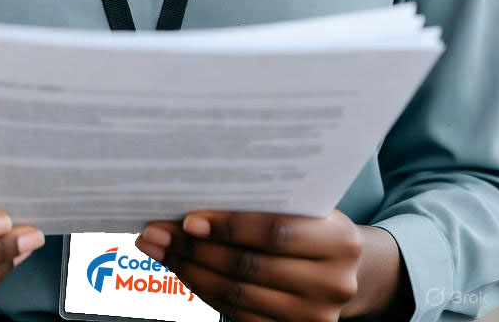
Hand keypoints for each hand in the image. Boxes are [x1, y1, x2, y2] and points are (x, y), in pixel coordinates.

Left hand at [136, 209, 363, 321]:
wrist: (343, 268)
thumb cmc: (312, 224)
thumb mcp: (305, 206)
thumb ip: (266, 200)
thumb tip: (197, 189)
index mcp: (339, 240)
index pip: (276, 232)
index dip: (230, 226)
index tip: (189, 219)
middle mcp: (332, 283)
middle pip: (249, 267)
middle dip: (195, 249)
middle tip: (156, 233)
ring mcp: (313, 316)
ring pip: (237, 295)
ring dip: (190, 271)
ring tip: (159, 249)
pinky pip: (238, 315)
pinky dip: (204, 291)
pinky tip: (183, 271)